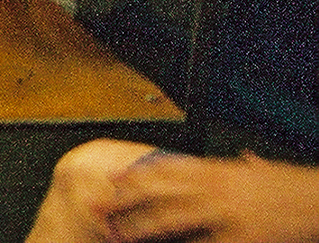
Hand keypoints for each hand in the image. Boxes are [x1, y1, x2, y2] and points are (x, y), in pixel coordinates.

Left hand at [98, 149, 318, 242]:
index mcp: (219, 170)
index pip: (166, 168)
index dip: (136, 174)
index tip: (111, 180)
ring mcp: (226, 214)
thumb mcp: (266, 171)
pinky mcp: (241, 238)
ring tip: (118, 235)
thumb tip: (245, 159)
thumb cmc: (296, 188)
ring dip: (141, 227)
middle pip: (159, 191)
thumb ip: (248, 167)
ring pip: (172, 219)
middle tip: (97, 206)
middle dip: (125, 199)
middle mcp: (216, 188)